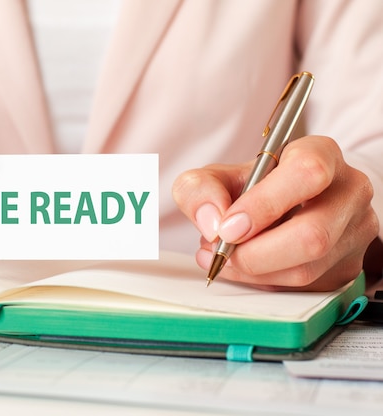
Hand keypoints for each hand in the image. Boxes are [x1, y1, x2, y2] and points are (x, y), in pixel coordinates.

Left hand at [172, 135, 378, 290]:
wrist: (277, 205)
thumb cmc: (250, 186)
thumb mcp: (215, 177)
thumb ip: (200, 189)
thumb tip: (212, 222)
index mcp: (321, 155)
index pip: (306, 174)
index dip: (263, 205)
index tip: (228, 227)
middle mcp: (348, 192)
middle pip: (312, 235)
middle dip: (255, 254)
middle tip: (221, 251)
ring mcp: (355, 232)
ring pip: (307, 269)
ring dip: (254, 272)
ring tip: (224, 257)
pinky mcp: (348, 267)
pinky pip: (305, 288)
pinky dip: (265, 282)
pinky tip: (244, 268)